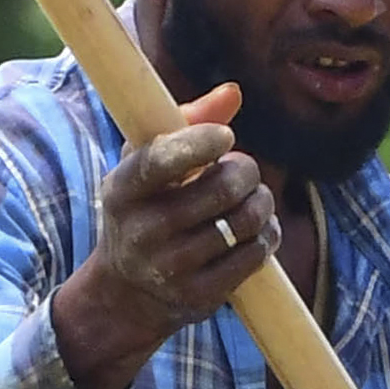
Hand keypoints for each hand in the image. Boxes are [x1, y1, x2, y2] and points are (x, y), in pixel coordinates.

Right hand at [48, 90, 276, 388]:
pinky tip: (258, 230)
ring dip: (262, 203)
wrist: (127, 292)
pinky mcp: (198, 296)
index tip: (226, 136)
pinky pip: (253, 255)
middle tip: (244, 170)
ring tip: (254, 199)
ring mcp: (170, 268)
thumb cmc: (146, 207)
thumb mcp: (148, 163)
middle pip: (221, 189)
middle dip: (245, 171)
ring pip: (244, 222)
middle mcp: (142, 230)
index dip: (201, 142)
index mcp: (123, 188)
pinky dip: (266, 235)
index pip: (162, 160)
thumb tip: (233, 93)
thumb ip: (186, 121)